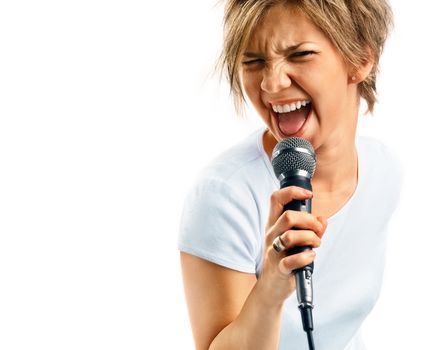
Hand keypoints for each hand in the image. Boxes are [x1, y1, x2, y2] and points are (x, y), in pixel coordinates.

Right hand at [258, 186, 326, 305]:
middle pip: (288, 217)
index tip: (308, 194)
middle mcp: (271, 235)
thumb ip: (311, 229)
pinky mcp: (279, 268)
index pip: (276, 199)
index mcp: (274, 224)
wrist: (272, 287)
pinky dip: (306, 257)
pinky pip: (293, 260)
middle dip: (309, 221)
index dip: (292, 192)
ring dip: (310, 238)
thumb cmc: (285, 259)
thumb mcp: (296, 241)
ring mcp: (273, 252)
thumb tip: (323, 219)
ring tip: (316, 244)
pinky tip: (311, 257)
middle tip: (318, 230)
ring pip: (290, 236)